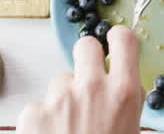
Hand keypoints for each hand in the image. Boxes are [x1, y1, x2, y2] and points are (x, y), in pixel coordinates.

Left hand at [16, 26, 143, 133]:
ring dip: (63, 96)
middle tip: (87, 79)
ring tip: (68, 126)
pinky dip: (42, 120)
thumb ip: (127, 102)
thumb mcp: (131, 128)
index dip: (118, 38)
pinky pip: (38, 105)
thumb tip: (124, 86)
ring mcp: (59, 98)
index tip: (115, 42)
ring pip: (59, 80)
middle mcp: (91, 87)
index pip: (124, 39)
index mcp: (123, 92)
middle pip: (86, 45)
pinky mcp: (32, 113)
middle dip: (86, 58)